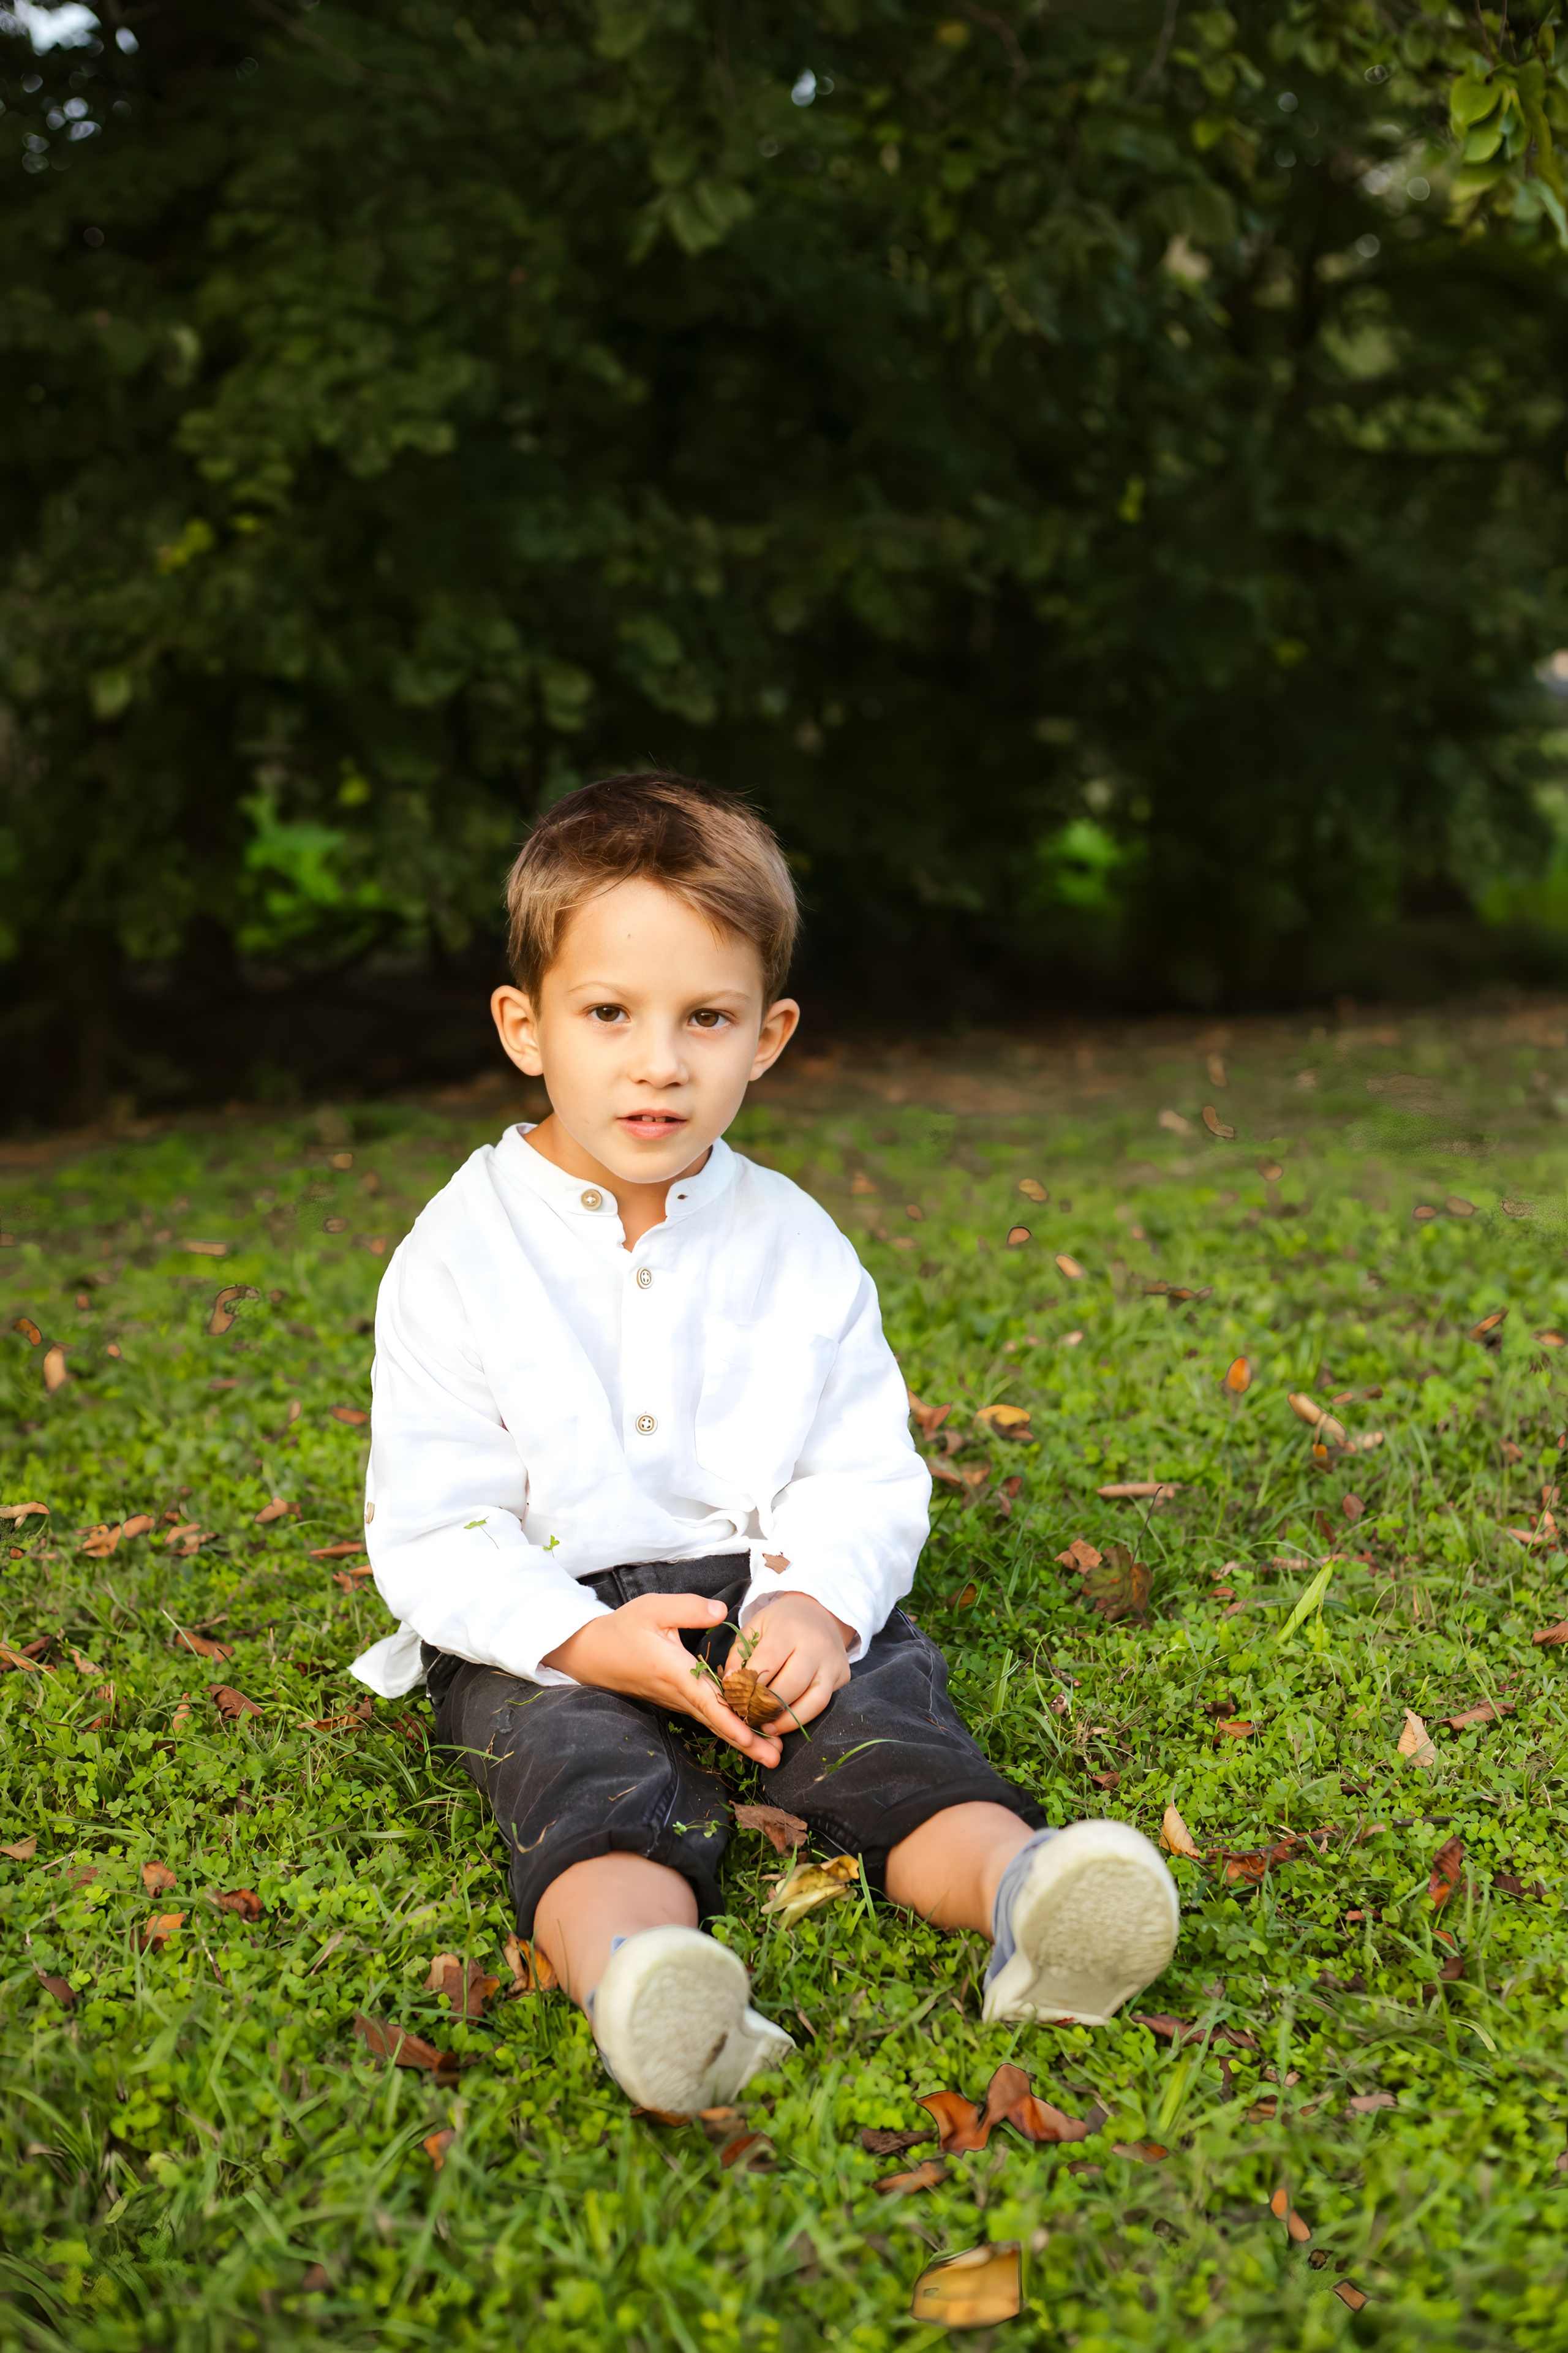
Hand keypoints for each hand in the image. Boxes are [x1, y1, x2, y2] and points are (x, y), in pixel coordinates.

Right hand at [542, 1593, 785, 1765]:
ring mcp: (676, 1700)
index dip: (729, 1721)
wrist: (592, 1653)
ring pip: (712, 1723)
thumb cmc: (623, 1629)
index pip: (706, 1701)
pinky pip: (705, 1717)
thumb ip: (689, 1608)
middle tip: (776, 1758)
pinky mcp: (675, 1700)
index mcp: (673, 1671)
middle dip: (746, 1742)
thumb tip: (722, 1611)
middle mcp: (677, 1693)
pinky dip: (728, 1728)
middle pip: (716, 1722)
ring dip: (742, 1739)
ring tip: (771, 1754)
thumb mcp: (652, 1608)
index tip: (751, 1738)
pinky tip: (748, 1734)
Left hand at [725, 1591, 853, 1732]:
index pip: (768, 1661)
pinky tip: (784, 1722)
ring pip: (814, 1701)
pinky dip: (803, 1717)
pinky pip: (823, 1703)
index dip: (749, 1685)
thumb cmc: (780, 1623)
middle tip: (749, 1717)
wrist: (820, 1612)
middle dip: (767, 1706)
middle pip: (792, 1684)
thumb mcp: (755, 1626)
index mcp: (788, 1628)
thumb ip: (738, 1653)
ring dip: (788, 1720)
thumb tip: (730, 1684)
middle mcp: (815, 1644)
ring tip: (767, 1728)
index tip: (735, 1699)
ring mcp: (833, 1661)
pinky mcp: (843, 1675)